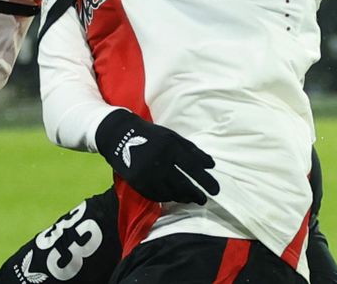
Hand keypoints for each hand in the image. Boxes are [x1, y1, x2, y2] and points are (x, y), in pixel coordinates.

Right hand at [94, 109, 219, 204]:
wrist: (120, 136)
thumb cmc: (151, 135)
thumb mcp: (172, 137)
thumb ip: (192, 151)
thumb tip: (211, 165)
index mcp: (170, 147)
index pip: (192, 167)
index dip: (205, 180)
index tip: (216, 190)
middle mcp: (159, 162)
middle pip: (182, 184)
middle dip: (195, 194)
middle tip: (204, 199)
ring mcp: (147, 174)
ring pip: (170, 192)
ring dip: (183, 197)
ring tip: (191, 198)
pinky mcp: (138, 183)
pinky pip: (157, 196)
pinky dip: (168, 198)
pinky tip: (174, 196)